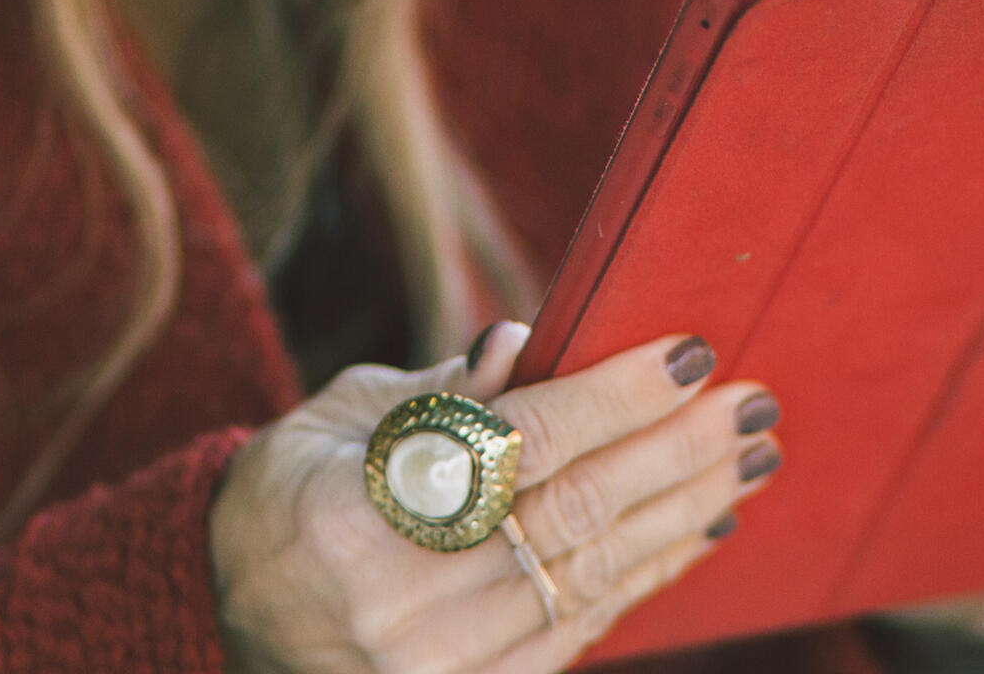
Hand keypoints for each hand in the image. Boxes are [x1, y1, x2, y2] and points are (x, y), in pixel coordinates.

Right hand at [209, 325, 782, 673]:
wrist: (229, 625)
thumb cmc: (286, 502)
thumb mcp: (331, 424)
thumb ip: (437, 392)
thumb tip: (530, 342)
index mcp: (359, 516)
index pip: (520, 446)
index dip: (615, 397)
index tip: (692, 354)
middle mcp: (402, 604)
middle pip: (575, 514)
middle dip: (677, 453)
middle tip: (753, 405)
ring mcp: (441, 667)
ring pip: (594, 576)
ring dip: (685, 513)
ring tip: (750, 457)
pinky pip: (583, 629)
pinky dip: (649, 572)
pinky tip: (700, 526)